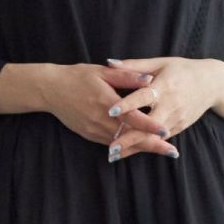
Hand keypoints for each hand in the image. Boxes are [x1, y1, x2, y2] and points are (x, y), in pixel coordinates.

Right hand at [37, 63, 173, 153]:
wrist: (51, 90)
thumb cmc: (78, 76)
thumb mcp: (102, 71)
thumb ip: (126, 75)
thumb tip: (149, 79)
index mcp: (105, 101)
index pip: (131, 118)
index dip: (149, 126)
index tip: (166, 132)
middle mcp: (100, 120)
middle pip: (130, 136)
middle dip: (152, 145)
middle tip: (172, 151)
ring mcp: (94, 130)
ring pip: (122, 143)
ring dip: (142, 148)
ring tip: (162, 152)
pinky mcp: (90, 135)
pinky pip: (112, 144)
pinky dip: (127, 147)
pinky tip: (141, 149)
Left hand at [101, 56, 223, 162]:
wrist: (213, 83)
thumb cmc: (182, 69)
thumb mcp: (160, 63)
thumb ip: (134, 65)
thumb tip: (108, 63)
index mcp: (164, 86)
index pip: (143, 96)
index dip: (128, 104)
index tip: (111, 111)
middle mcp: (171, 105)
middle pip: (148, 125)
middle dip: (129, 138)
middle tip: (111, 149)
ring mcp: (176, 119)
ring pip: (153, 137)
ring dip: (133, 147)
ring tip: (114, 156)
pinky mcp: (179, 128)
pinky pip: (160, 140)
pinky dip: (144, 147)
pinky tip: (128, 153)